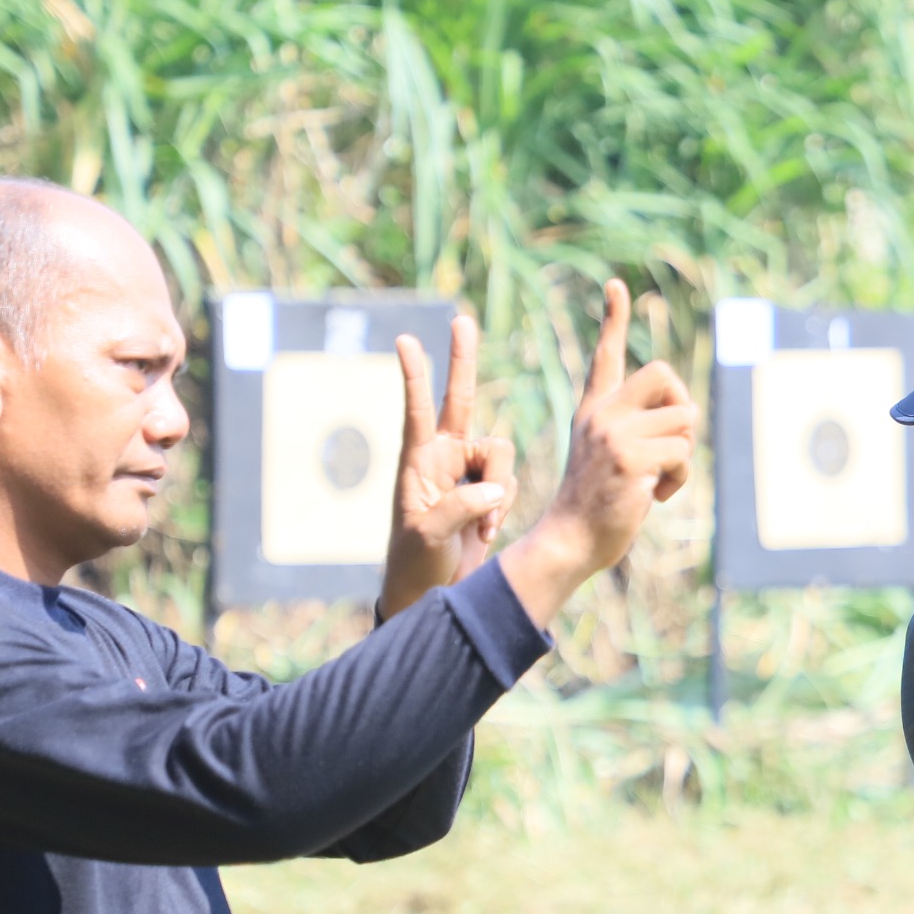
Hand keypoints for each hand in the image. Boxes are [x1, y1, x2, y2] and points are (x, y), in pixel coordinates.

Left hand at [381, 313, 516, 618]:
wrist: (434, 593)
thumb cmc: (417, 565)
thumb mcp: (428, 537)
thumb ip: (460, 506)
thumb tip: (495, 487)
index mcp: (417, 463)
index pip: (416, 411)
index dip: (415, 377)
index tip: (404, 340)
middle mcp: (443, 459)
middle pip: (461, 401)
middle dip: (462, 361)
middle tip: (462, 320)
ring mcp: (467, 473)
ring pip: (501, 455)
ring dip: (500, 488)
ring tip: (484, 526)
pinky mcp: (488, 492)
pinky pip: (509, 481)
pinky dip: (504, 504)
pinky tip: (488, 531)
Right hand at [497, 280, 696, 628]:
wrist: (568, 541)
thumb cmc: (597, 507)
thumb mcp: (611, 458)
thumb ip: (637, 429)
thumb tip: (683, 414)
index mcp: (593, 410)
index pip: (605, 355)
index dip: (613, 318)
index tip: (617, 285)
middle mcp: (600, 414)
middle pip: (666, 376)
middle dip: (681, 410)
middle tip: (667, 445)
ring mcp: (612, 434)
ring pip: (682, 421)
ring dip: (681, 457)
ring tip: (653, 481)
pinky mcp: (628, 457)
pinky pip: (682, 453)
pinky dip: (678, 480)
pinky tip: (652, 496)